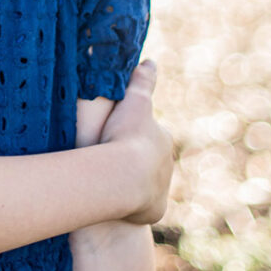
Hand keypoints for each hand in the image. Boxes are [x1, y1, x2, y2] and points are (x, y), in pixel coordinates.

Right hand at [99, 60, 173, 224]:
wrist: (124, 176)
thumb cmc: (125, 135)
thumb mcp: (133, 102)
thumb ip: (142, 81)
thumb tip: (150, 60)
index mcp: (162, 138)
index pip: (146, 134)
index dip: (128, 134)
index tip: (111, 135)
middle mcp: (167, 164)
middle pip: (146, 160)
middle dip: (129, 160)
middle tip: (104, 158)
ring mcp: (161, 190)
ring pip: (144, 185)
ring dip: (128, 184)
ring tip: (104, 182)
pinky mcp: (155, 211)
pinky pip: (140, 207)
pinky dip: (129, 206)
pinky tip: (111, 204)